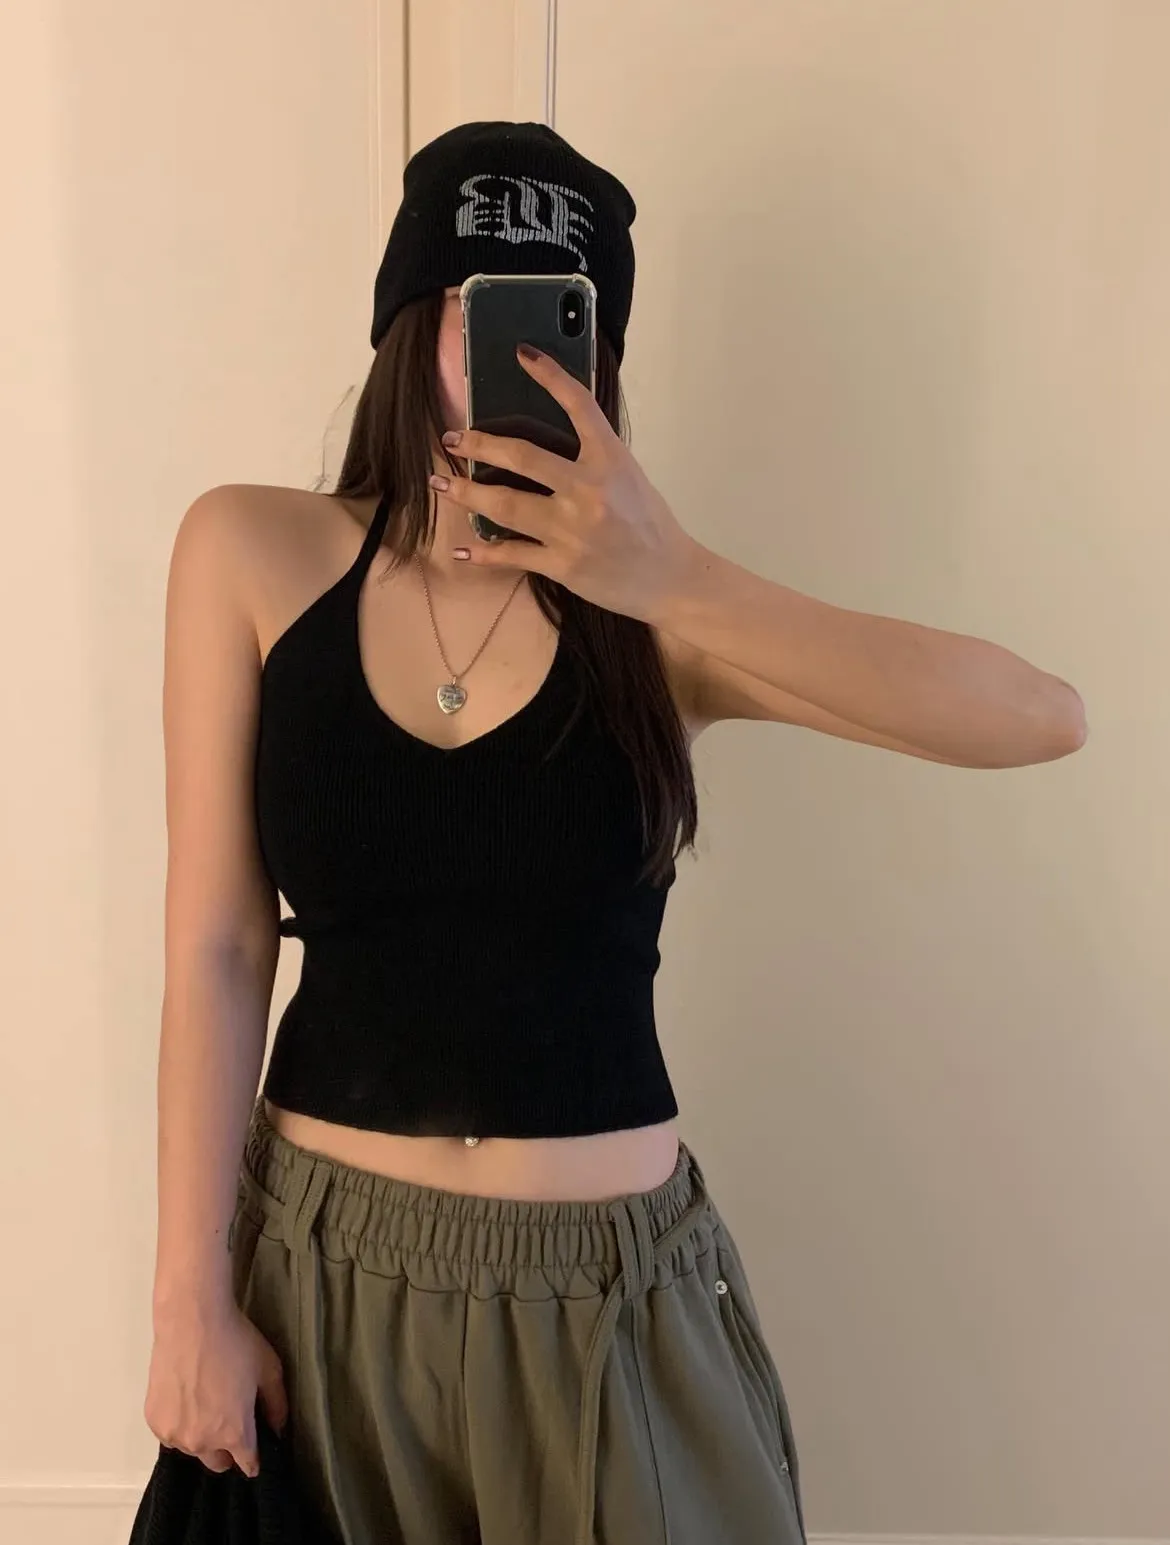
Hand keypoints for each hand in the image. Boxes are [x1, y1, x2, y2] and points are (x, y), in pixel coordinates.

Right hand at [145, 1300, 287, 1477]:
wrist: (191, 1321)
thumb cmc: (235, 1343)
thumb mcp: (269, 1370)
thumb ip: (277, 1406)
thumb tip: (277, 1429)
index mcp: (233, 1434)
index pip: (248, 1465)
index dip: (254, 1457)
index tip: (254, 1445)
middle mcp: (202, 1443)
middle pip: (218, 1463)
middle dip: (227, 1449)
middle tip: (229, 1417)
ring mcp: (174, 1434)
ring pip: (193, 1449)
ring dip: (201, 1435)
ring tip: (205, 1400)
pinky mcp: (154, 1422)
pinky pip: (172, 1434)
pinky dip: (180, 1423)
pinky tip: (185, 1395)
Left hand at [433, 344, 703, 621]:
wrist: (670, 578)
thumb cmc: (650, 526)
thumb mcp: (629, 477)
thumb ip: (593, 457)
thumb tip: (546, 438)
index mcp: (610, 460)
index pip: (578, 404)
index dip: (549, 374)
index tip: (521, 354)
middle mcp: (589, 490)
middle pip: (521, 457)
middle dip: (478, 445)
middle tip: (453, 439)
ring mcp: (572, 530)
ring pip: (505, 505)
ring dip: (465, 494)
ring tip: (440, 484)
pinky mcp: (562, 565)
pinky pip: (512, 554)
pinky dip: (483, 553)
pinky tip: (462, 549)